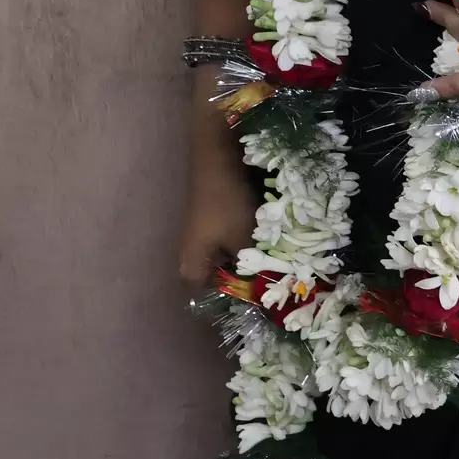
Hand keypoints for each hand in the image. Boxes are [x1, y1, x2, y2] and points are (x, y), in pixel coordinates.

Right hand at [178, 160, 256, 288]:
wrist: (218, 160)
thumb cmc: (227, 204)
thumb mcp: (243, 238)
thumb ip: (250, 266)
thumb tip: (262, 283)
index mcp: (192, 265)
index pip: (209, 296)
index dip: (232, 297)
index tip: (255, 294)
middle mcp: (190, 254)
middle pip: (217, 276)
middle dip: (242, 276)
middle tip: (266, 277)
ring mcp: (200, 235)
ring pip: (225, 257)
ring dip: (244, 257)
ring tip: (268, 258)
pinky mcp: (210, 221)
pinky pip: (227, 240)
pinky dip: (242, 241)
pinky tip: (261, 237)